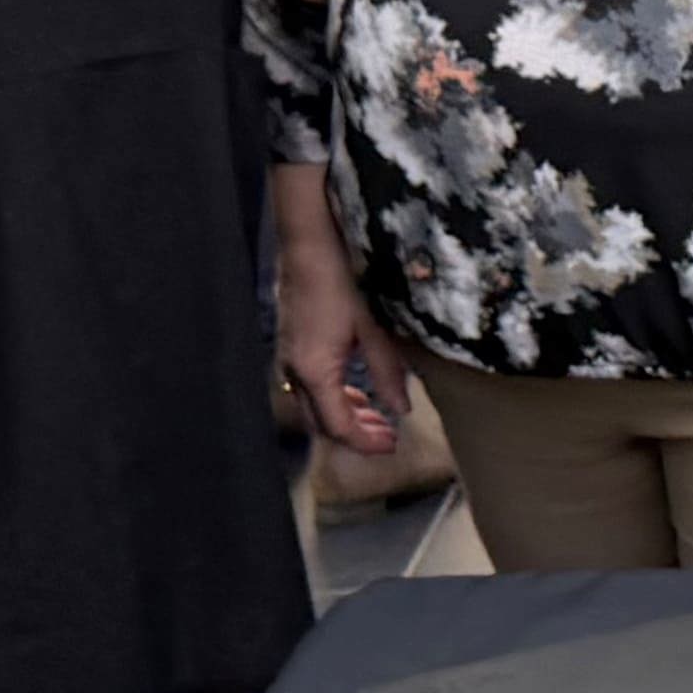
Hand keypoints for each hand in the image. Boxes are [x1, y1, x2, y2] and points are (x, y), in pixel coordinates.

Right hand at [269, 163, 406, 455]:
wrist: (308, 247)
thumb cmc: (342, 281)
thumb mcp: (373, 328)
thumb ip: (387, 371)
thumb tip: (401, 409)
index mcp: (315, 371)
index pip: (338, 426)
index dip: (365, 441)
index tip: (391, 446)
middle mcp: (296, 372)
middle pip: (323, 423)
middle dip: (356, 435)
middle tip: (389, 437)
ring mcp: (290, 360)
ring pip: (315, 406)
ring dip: (346, 416)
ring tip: (377, 417)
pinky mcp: (292, 348)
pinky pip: (311, 387)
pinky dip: (334, 397)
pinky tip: (356, 390)